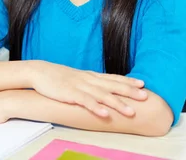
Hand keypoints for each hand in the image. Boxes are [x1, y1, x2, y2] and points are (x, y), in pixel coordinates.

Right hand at [30, 61, 146, 117]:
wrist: (40, 72)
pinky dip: (96, 108)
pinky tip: (105, 114)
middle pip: (112, 86)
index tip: (143, 84)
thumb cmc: (59, 77)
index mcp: (91, 76)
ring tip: (130, 112)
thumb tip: (104, 88)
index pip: (113, 77)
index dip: (128, 81)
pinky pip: (85, 102)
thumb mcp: (78, 78)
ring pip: (102, 95)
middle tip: (145, 96)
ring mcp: (80, 86)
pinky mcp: (70, 94)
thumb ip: (91, 82)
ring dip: (117, 103)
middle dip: (129, 91)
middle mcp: (89, 80)